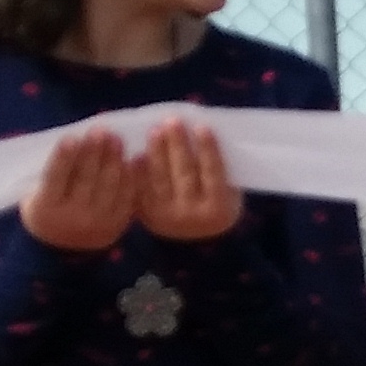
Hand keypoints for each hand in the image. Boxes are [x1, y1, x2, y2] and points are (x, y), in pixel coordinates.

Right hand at [19, 128, 133, 252]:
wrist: (61, 248)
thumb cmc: (47, 207)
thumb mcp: (37, 193)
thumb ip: (52, 172)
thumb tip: (75, 139)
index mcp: (46, 207)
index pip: (55, 178)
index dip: (63, 158)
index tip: (71, 137)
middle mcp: (71, 218)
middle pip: (85, 180)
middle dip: (94, 153)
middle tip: (101, 130)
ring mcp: (96, 223)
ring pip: (107, 187)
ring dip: (113, 160)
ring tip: (117, 139)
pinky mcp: (117, 225)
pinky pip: (126, 198)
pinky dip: (129, 178)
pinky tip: (131, 159)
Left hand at [131, 119, 242, 244]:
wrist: (191, 244)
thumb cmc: (213, 206)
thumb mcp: (227, 195)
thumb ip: (220, 172)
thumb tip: (202, 135)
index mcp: (217, 209)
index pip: (213, 173)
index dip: (208, 150)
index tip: (202, 127)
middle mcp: (192, 215)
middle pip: (185, 173)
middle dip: (178, 145)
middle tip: (173, 122)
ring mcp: (167, 216)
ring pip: (161, 178)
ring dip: (157, 152)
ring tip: (155, 131)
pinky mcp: (147, 215)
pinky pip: (141, 188)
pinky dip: (139, 170)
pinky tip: (138, 153)